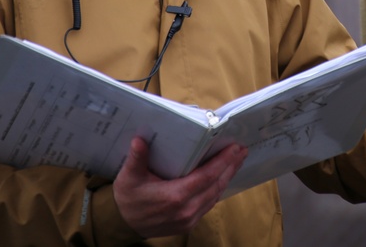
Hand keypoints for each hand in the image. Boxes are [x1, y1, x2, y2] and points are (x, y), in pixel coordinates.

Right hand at [113, 136, 246, 237]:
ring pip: (215, 195)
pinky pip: (209, 204)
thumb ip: (137, 158)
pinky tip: (221, 178)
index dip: (223, 161)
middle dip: (231, 166)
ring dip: (227, 177)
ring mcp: (189, 218)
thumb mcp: (129, 177)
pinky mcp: (189, 223)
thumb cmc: (128, 199)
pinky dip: (217, 189)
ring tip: (236, 161)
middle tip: (242, 150)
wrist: (123, 224)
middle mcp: (186, 209)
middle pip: (216, 185)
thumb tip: (140, 139)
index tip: (235, 148)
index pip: (207, 176)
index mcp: (175, 196)